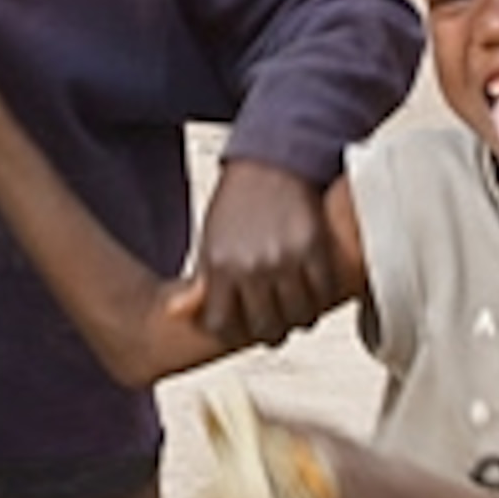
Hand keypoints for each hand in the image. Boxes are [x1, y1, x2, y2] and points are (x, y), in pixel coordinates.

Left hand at [192, 158, 345, 347]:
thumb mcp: (210, 242)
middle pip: (266, 327)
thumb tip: (175, 313)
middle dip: (272, 332)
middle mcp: (252, 266)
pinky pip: (323, 292)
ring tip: (297, 310)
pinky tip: (315, 292)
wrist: (270, 164)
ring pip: (299, 315)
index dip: (232, 333)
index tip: (241, 328)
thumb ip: (201, 283)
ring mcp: (285, 258)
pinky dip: (322, 297)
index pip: (222, 324)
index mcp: (219, 266)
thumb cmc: (237, 203)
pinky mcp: (315, 248)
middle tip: (276, 325)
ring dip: (300, 318)